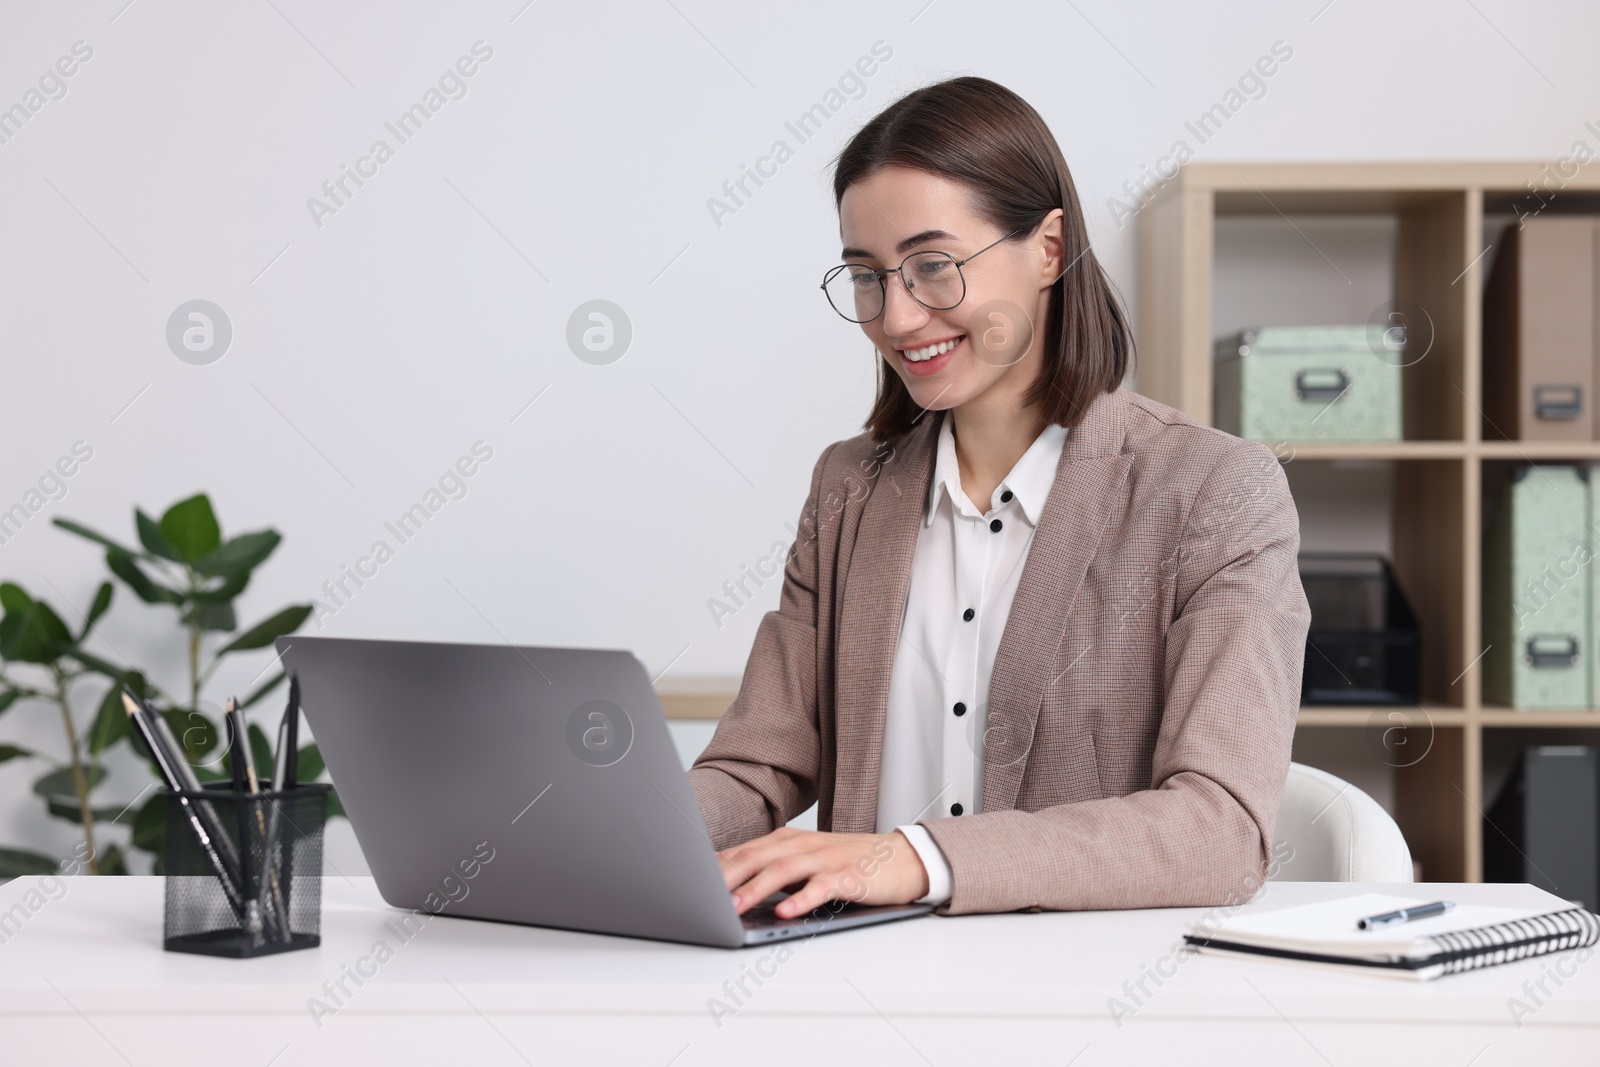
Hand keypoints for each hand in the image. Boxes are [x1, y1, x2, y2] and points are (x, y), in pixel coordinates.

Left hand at [716, 827, 928, 919]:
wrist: (903, 859)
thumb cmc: (849, 863)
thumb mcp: (805, 862)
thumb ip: (772, 870)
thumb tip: (730, 889)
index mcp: (787, 841)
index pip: (743, 851)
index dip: (715, 867)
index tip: (687, 882)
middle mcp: (802, 845)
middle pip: (756, 857)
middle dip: (725, 877)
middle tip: (700, 896)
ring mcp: (826, 859)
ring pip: (783, 870)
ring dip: (756, 889)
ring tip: (735, 907)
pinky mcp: (848, 876)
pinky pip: (822, 887)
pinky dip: (802, 899)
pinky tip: (786, 912)